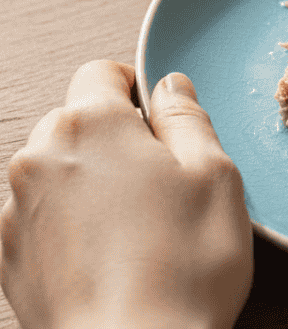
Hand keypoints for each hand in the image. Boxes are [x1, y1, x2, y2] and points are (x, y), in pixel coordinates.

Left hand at [1, 60, 252, 328]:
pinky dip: (71, 224)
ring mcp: (16, 208)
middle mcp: (40, 156)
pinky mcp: (8, 254)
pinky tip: (109, 257)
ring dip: (91, 184)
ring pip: (58, 171)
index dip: (137, 90)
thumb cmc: (184, 267)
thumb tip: (171, 87)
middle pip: (77, 121)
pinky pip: (42, 217)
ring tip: (137, 230)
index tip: (162, 122)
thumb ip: (187, 118)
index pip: (103, 72)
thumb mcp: (215, 176)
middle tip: (163, 185)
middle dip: (116, 141)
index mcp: (93, 124)